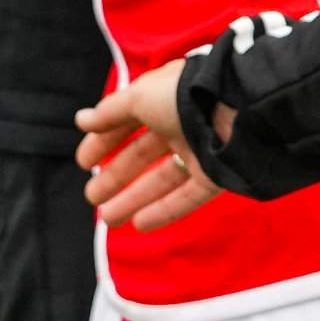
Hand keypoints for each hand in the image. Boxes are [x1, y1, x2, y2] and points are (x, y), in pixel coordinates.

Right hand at [77, 67, 220, 230]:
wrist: (238, 110)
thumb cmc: (185, 96)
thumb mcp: (140, 96)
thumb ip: (110, 111)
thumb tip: (81, 120)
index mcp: (164, 98)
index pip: (128, 120)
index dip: (104, 140)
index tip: (83, 162)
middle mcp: (182, 123)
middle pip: (143, 154)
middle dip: (115, 175)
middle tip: (91, 197)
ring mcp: (201, 150)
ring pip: (162, 179)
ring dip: (133, 199)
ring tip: (107, 219)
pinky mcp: (217, 175)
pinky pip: (187, 197)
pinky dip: (163, 210)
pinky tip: (139, 224)